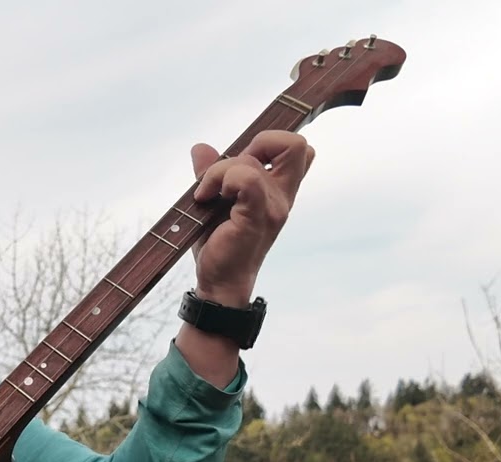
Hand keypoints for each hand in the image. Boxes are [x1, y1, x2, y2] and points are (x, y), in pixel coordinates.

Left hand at [188, 130, 314, 305]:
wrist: (219, 281)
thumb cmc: (219, 244)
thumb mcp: (214, 200)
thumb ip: (212, 171)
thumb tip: (201, 147)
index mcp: (278, 191)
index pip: (299, 149)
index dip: (269, 142)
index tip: (241, 161)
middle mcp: (282, 197)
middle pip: (296, 144)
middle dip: (260, 142)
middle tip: (232, 169)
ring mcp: (273, 207)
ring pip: (250, 161)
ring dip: (219, 171)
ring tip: (207, 194)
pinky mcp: (256, 217)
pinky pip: (245, 179)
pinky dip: (219, 179)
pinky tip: (207, 198)